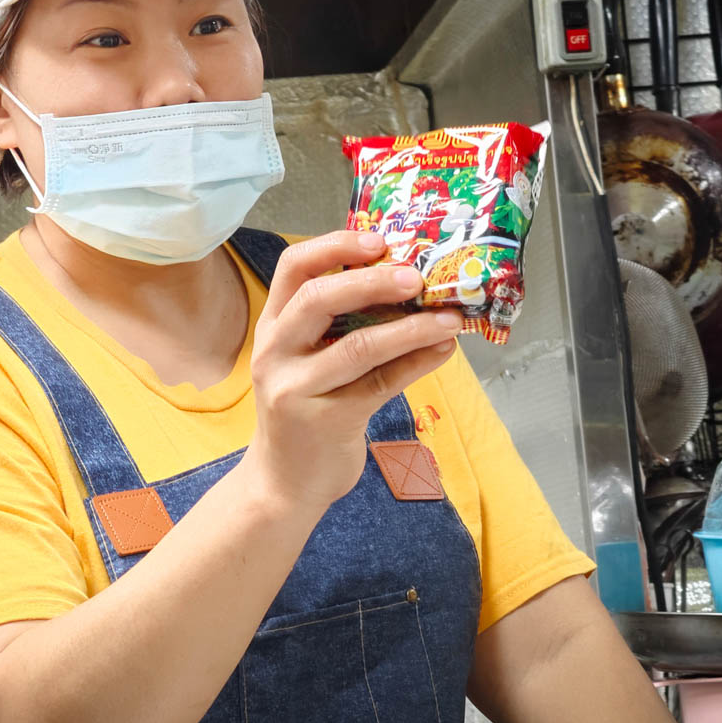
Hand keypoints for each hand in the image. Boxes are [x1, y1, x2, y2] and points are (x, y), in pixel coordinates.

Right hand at [244, 231, 461, 509]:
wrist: (282, 484)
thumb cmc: (304, 412)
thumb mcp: (305, 362)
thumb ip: (338, 326)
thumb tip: (408, 285)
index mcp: (272, 328)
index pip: (292, 269)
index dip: (334, 246)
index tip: (377, 238)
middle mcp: (276, 353)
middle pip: (318, 299)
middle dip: (372, 280)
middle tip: (417, 276)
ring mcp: (296, 389)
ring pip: (357, 346)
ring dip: (410, 327)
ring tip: (449, 318)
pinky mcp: (326, 422)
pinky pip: (380, 384)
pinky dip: (417, 363)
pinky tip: (443, 350)